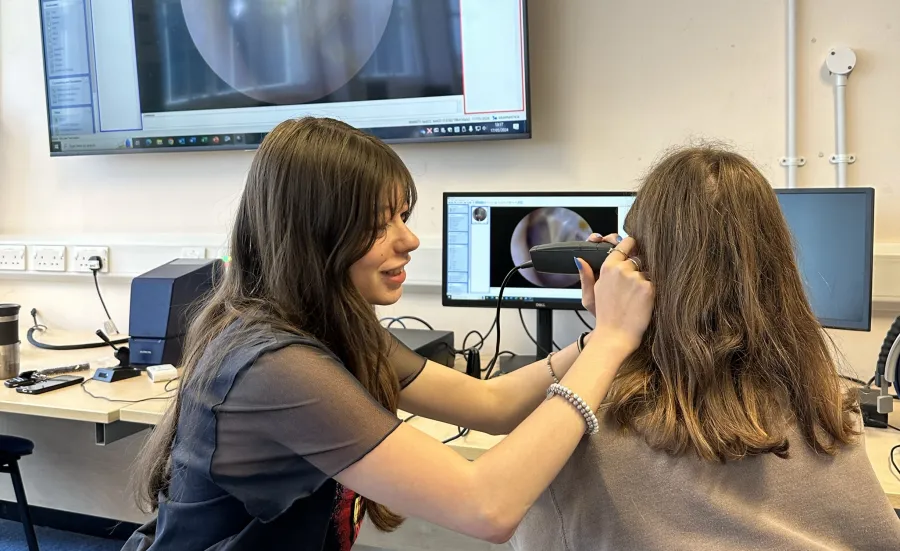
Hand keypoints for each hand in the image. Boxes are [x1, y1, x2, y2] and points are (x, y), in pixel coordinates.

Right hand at [576, 235, 653, 355]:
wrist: (615, 336)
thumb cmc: (604, 316)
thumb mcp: (591, 294)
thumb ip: (587, 274)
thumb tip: (579, 258)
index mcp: (607, 267)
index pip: (625, 244)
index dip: (632, 246)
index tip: (635, 250)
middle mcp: (621, 269)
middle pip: (639, 258)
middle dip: (638, 269)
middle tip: (632, 288)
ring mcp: (635, 278)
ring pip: (648, 271)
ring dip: (646, 280)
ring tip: (636, 298)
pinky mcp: (648, 288)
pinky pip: (655, 283)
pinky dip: (652, 291)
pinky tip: (643, 303)